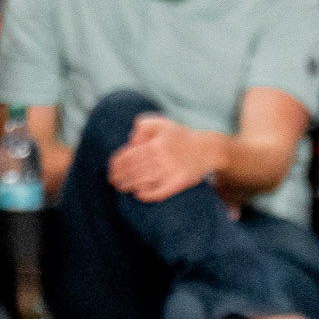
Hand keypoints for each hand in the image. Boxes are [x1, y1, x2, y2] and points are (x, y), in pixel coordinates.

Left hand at [108, 115, 222, 204]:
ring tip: (121, 189)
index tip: (111, 169)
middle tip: (112, 181)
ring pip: (145, 180)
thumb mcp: (161, 123)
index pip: (130, 155)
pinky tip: (139, 195)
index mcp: (156, 143)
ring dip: (130, 185)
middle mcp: (162, 157)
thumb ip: (142, 126)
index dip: (117, 163)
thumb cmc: (181, 136)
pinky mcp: (179, 182)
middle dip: (121, 176)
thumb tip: (130, 141)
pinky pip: (161, 191)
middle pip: (135, 169)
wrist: (208, 149)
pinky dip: (149, 194)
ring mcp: (171, 171)